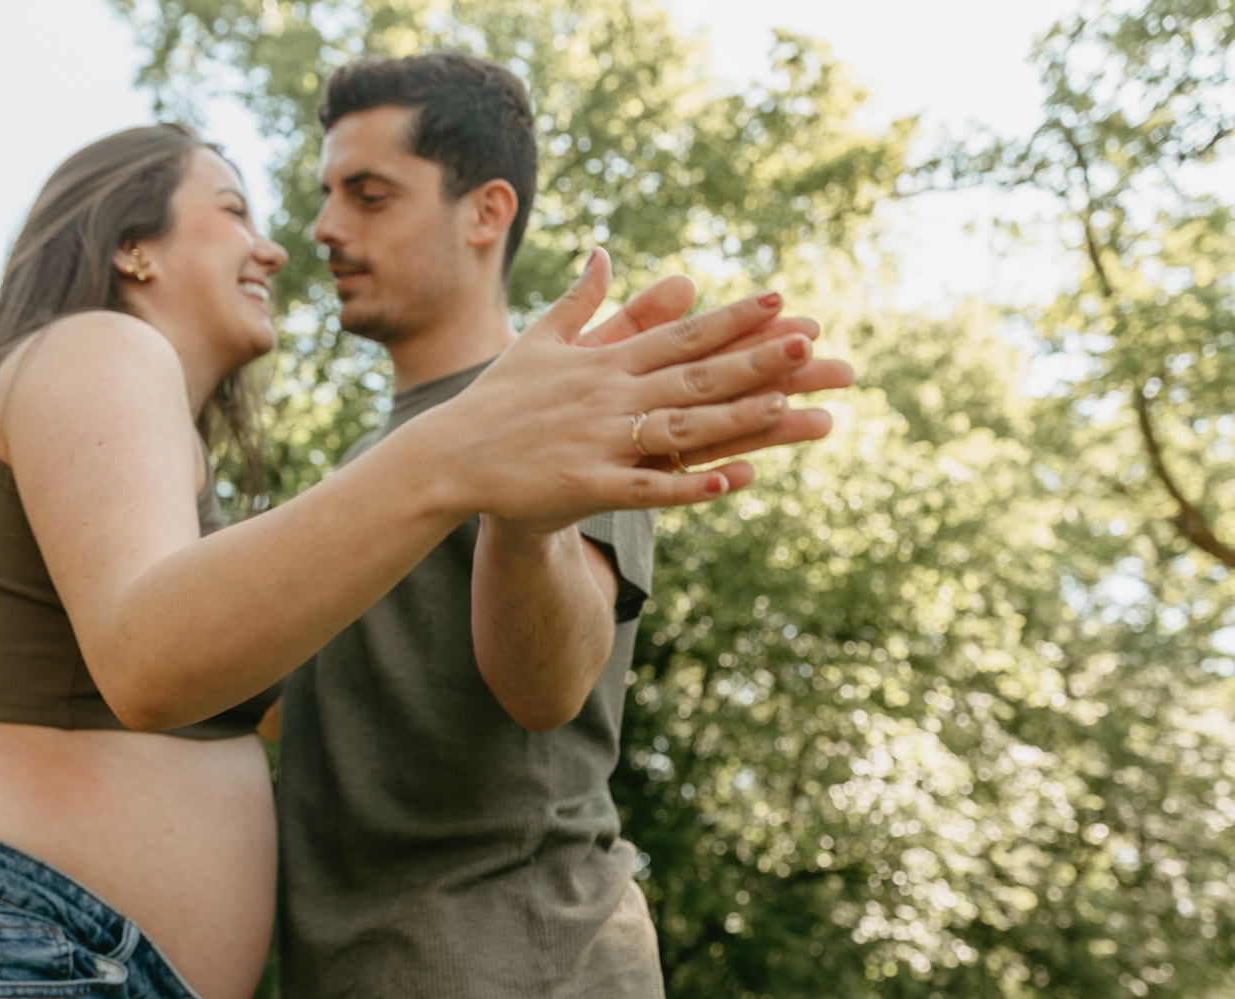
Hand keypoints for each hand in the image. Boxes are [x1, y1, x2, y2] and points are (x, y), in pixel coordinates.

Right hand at [414, 248, 824, 527]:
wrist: (448, 457)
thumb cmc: (496, 400)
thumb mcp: (539, 341)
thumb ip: (583, 300)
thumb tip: (605, 253)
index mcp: (602, 362)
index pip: (679, 334)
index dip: (732, 319)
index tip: (780, 301)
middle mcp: (606, 395)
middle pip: (693, 376)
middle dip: (753, 360)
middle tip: (809, 344)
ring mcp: (598, 440)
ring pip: (680, 428)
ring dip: (735, 417)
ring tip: (787, 406)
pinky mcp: (586, 484)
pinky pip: (648, 486)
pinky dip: (690, 485)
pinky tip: (732, 481)